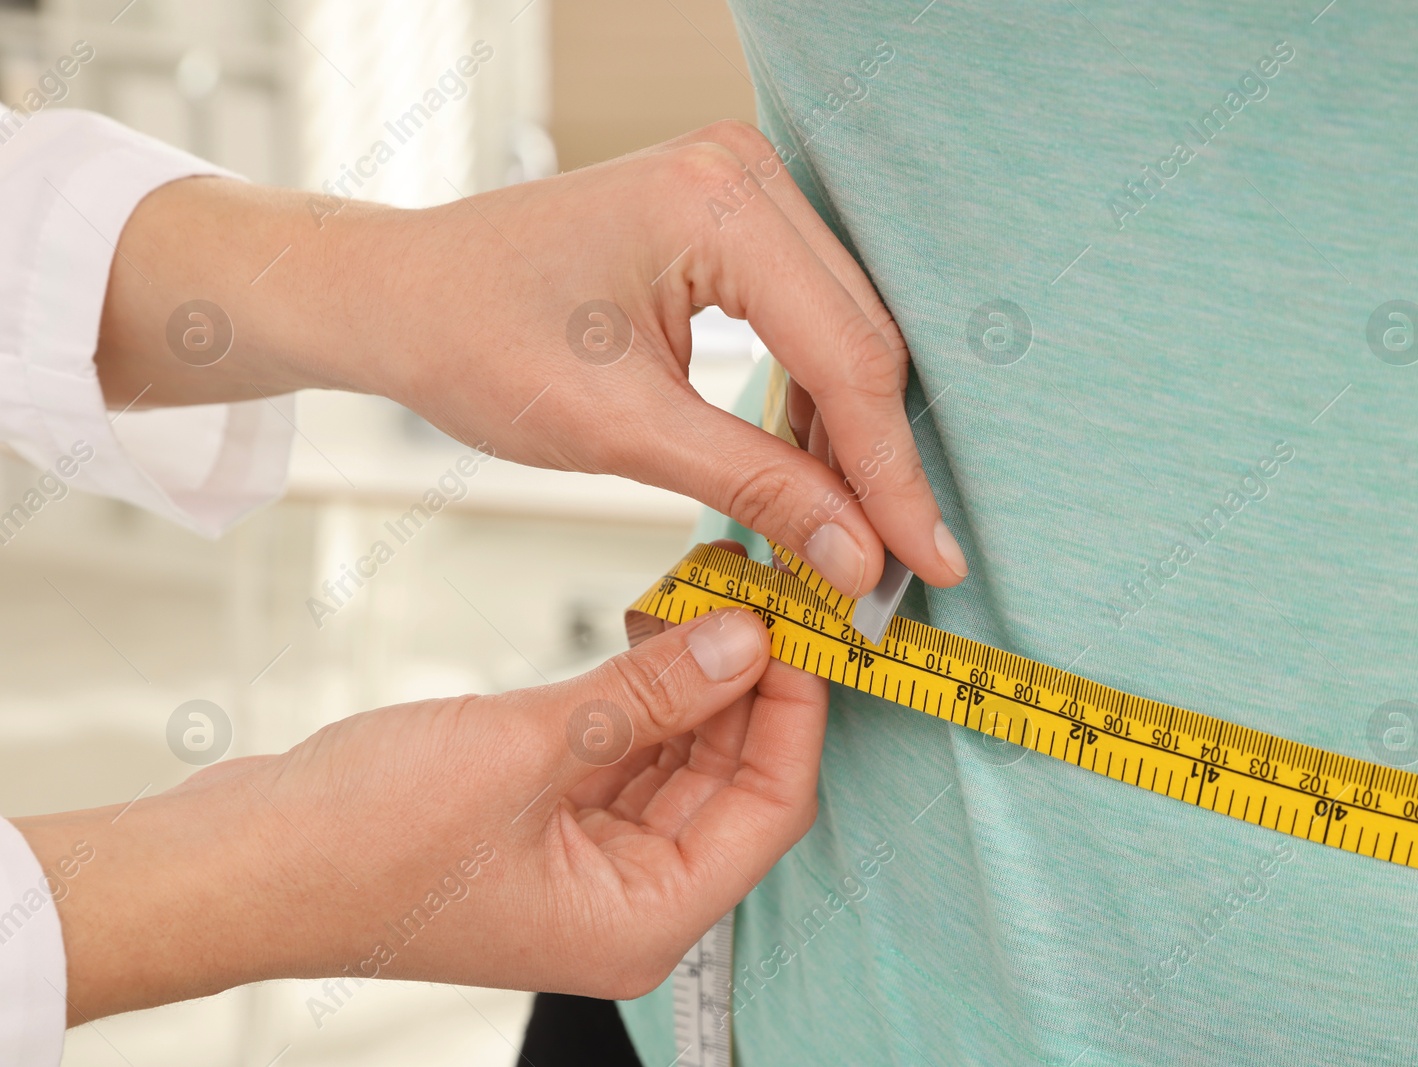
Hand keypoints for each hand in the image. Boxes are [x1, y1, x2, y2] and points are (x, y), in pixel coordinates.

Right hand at [15, 598, 824, 1020]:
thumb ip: (650, 695)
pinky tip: (652, 628)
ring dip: (696, 680)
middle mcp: (626, 899)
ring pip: (681, 760)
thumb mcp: (529, 749)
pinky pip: (626, 752)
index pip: (771, 811)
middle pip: (733, 782)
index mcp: (641, 920)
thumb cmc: (357, 847)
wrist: (236, 862)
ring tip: (709, 594)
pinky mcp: (546, 820)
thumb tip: (745, 641)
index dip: (795, 712)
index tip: (801, 628)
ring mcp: (585, 861)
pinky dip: (644, 693)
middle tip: (759, 593)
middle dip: (749, 685)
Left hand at [96, 121, 967, 594]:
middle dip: (879, 459)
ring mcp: (742, 185)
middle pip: (861, 338)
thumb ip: (757, 487)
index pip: (845, 358)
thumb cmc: (476, 343)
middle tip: (899, 564)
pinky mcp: (731, 216)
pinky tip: (818, 468)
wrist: (400, 295)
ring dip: (853, 433)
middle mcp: (745, 172)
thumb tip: (859, 557)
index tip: (925, 561)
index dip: (890, 475)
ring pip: (845, 330)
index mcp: (716, 204)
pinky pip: (808, 314)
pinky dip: (815, 396)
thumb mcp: (622, 431)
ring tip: (861, 532)